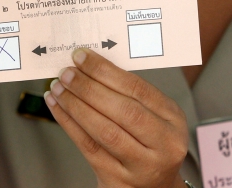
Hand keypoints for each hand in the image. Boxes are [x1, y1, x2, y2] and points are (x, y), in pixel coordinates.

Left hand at [45, 49, 188, 187]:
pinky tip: (59, 108)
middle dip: (89, 87)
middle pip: (123, 110)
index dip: (107, 71)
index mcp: (173, 120)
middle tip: (67, 73)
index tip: (83, 57)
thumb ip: (132, 95)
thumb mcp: (156, 117)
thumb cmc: (151, 144)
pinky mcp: (118, 179)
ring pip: (104, 130)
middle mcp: (163, 144)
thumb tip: (92, 67)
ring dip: (76, 105)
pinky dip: (70, 124)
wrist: (154, 187)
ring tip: (58, 89)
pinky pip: (89, 147)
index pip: (138, 89)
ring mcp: (141, 165)